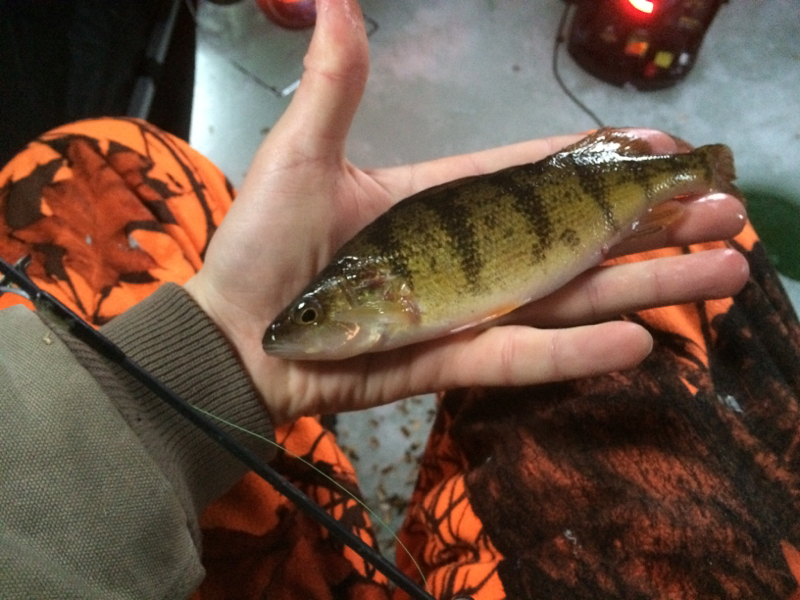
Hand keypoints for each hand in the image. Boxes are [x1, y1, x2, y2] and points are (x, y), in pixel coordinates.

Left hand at [183, 0, 747, 425]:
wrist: (234, 339)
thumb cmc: (265, 247)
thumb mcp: (301, 156)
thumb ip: (336, 86)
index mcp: (441, 201)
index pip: (535, 174)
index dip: (599, 162)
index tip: (661, 148)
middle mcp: (467, 255)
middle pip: (575, 237)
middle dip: (652, 226)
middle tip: (726, 214)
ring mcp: (467, 310)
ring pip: (570, 297)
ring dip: (645, 287)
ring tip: (722, 275)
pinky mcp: (454, 362)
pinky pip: (525, 357)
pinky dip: (578, 353)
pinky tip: (641, 343)